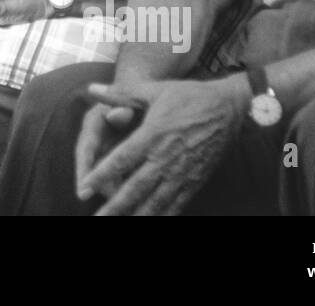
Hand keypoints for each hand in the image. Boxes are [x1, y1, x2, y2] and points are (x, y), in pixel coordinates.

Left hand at [77, 76, 248, 214]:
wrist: (229, 107)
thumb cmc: (188, 95)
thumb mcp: (153, 89)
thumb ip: (120, 93)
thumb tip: (91, 88)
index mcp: (153, 134)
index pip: (122, 159)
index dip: (102, 175)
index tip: (85, 188)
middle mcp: (166, 157)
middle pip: (136, 188)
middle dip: (115, 206)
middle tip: (97, 219)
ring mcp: (182, 172)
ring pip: (155, 201)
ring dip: (137, 216)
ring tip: (120, 227)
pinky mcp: (195, 181)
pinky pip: (176, 204)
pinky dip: (163, 217)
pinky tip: (151, 223)